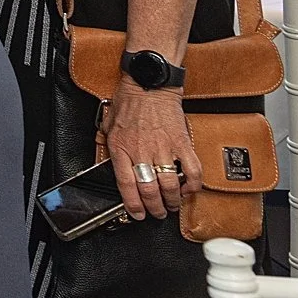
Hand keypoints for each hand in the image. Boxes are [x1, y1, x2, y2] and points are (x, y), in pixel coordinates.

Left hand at [102, 85, 202, 219]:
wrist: (149, 84)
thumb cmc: (128, 101)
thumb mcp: (109, 125)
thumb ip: (108, 146)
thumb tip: (105, 164)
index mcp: (121, 148)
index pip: (126, 185)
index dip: (133, 205)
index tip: (137, 214)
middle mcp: (142, 151)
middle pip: (148, 190)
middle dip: (153, 208)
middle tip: (156, 213)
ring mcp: (163, 147)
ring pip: (169, 185)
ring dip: (172, 201)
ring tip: (171, 205)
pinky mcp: (182, 143)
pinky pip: (192, 170)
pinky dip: (192, 185)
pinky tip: (187, 189)